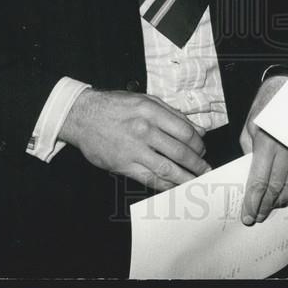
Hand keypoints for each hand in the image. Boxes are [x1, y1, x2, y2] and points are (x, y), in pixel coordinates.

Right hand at [60, 89, 209, 190]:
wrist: (82, 116)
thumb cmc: (115, 106)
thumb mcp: (146, 100)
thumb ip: (173, 114)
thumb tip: (197, 129)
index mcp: (152, 112)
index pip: (185, 132)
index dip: (198, 143)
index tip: (203, 150)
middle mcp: (144, 130)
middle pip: (179, 151)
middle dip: (196, 163)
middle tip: (205, 169)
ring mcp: (133, 149)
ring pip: (167, 168)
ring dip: (185, 177)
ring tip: (196, 181)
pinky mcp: (123, 165)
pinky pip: (149, 178)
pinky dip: (164, 185)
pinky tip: (174, 186)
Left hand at [239, 75, 287, 225]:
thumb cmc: (270, 103)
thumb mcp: (251, 123)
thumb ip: (248, 149)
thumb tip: (250, 172)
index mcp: (267, 140)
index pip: (259, 181)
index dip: (253, 201)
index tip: (248, 215)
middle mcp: (287, 146)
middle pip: (277, 187)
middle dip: (266, 205)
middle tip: (259, 215)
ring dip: (282, 199)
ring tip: (272, 205)